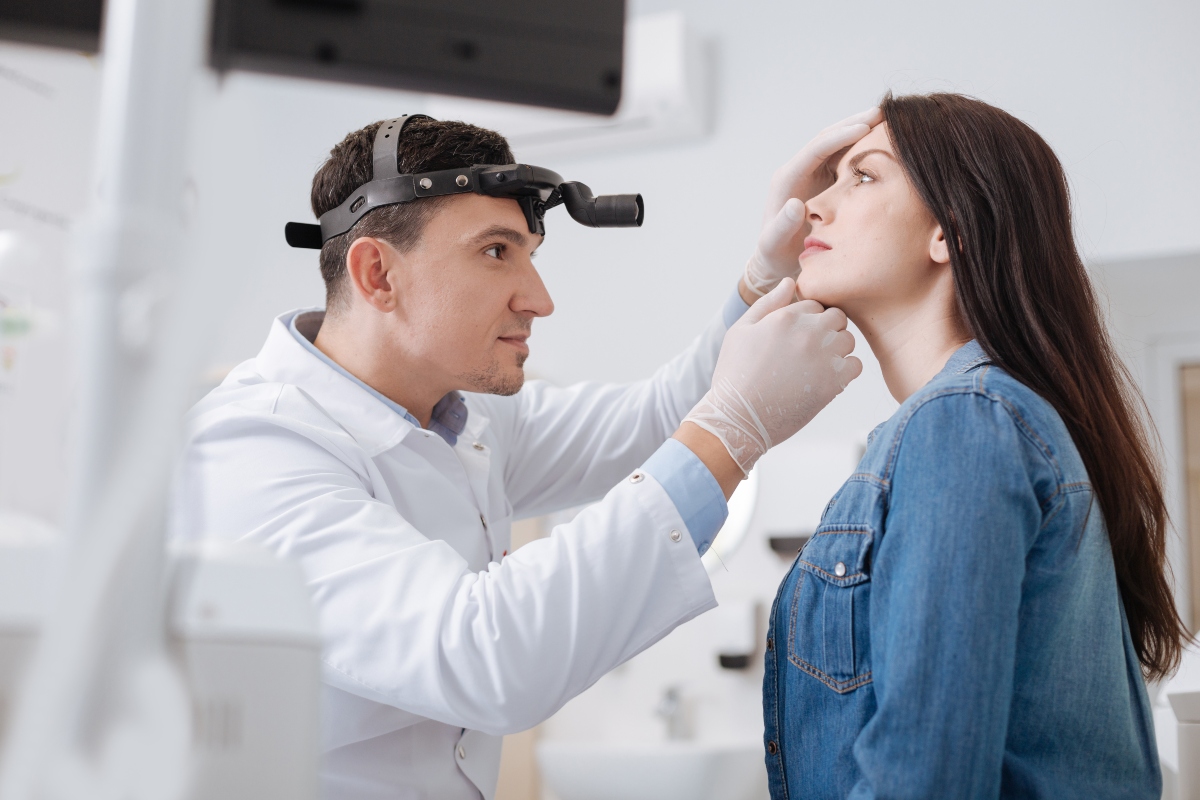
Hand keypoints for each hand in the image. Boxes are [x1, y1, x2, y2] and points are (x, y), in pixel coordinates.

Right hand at [682, 279, 861, 473]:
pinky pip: (855, 365)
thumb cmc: (735, 374)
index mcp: (786, 316)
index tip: (798, 337)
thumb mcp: (741, 330)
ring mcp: (823, 356)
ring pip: (848, 340)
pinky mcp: (834, 381)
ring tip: (816, 366)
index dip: (809, 319)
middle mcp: (809, 331)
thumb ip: (768, 303)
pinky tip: (825, 379)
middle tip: (810, 350)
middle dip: (827, 329)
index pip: (815, 304)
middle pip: (837, 317)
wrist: (739, 417)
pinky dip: (845, 371)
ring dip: (837, 349)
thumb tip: (789, 282)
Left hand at [743, 107, 882, 296]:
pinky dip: (861, 147)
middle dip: (854, 123)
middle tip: (883, 112)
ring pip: (837, 144)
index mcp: (787, 179)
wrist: (776, 261)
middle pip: (828, 138)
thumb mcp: (773, 244)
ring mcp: (812, 174)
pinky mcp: (823, 180)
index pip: (816, 149)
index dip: (840, 136)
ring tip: (888, 120)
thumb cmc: (774, 255)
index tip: (865, 127)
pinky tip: (883, 143)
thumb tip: (795, 204)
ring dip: (860, 130)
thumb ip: (782, 226)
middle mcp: (799, 171)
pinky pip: (843, 158)